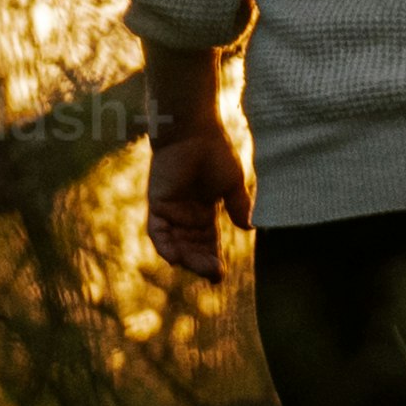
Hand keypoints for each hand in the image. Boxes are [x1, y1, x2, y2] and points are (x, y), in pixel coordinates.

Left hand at [144, 102, 248, 284]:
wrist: (195, 130)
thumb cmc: (215, 151)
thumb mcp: (232, 183)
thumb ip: (238, 206)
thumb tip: (248, 229)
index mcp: (204, 212)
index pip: (208, 243)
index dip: (213, 259)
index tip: (220, 276)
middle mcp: (186, 215)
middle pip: (192, 247)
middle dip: (202, 262)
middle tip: (215, 274)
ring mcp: (170, 210)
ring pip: (176, 244)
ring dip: (187, 258)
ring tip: (202, 269)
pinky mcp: (157, 203)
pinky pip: (158, 231)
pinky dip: (165, 245)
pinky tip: (175, 258)